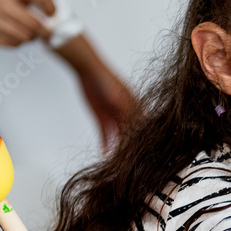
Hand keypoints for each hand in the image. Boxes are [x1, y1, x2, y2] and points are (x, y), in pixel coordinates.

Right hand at [0, 0, 54, 45]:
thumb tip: (48, 9)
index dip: (51, 6)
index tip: (51, 13)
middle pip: (35, 23)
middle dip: (43, 29)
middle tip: (44, 30)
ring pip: (26, 36)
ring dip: (30, 37)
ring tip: (27, 31)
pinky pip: (12, 44)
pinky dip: (18, 41)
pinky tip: (14, 34)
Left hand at [56, 35, 138, 150]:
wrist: (87, 70)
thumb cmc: (107, 79)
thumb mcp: (121, 98)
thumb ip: (131, 115)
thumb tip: (141, 131)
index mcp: (135, 108)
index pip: (141, 128)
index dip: (142, 140)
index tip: (143, 153)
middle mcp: (126, 114)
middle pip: (130, 134)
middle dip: (130, 147)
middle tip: (130, 160)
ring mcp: (113, 117)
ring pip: (117, 136)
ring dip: (117, 148)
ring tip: (117, 160)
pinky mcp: (101, 119)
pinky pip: (104, 135)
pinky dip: (105, 144)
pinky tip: (105, 153)